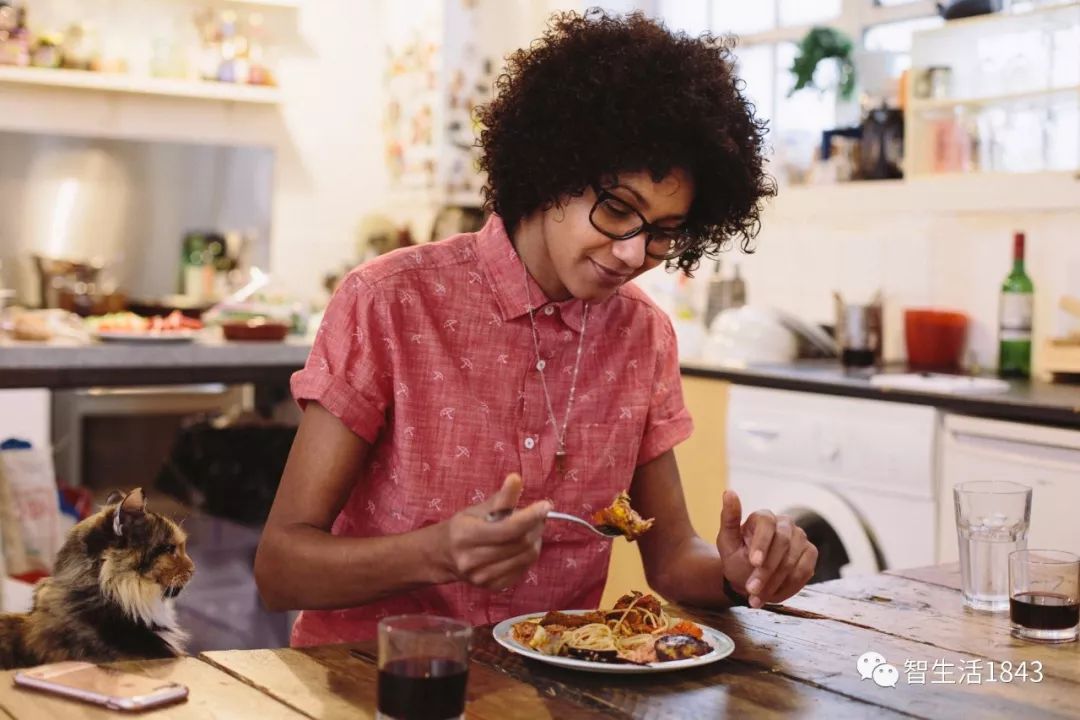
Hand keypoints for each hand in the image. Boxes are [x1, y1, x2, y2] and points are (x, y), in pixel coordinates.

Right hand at [440, 473, 549, 590]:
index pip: (507, 529)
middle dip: (536, 527)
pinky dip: (528, 554)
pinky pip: (524, 569)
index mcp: (466, 536)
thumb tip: (516, 478)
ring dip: (535, 540)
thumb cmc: (464, 526)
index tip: (546, 505)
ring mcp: (483, 578)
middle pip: (520, 544)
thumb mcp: (478, 509)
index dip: (530, 517)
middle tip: (539, 515)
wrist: (445, 556)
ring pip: (526, 557)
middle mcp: (472, 560)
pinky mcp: (494, 587)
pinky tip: (520, 546)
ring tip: (529, 529)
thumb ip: (500, 498)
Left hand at [715, 490, 817, 607]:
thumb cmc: (736, 557)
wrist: (748, 577)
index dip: (761, 543)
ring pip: (793, 560)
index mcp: (764, 517)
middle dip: (766, 570)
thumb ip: (728, 518)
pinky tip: (772, 596)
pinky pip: (804, 571)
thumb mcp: (727, 541)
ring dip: (774, 582)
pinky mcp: (810, 554)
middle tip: (751, 589)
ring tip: (756, 598)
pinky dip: (788, 586)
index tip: (753, 562)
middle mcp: (785, 523)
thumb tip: (729, 492)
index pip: (767, 524)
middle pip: (782, 544)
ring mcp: (800, 538)